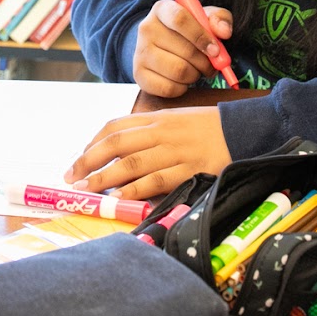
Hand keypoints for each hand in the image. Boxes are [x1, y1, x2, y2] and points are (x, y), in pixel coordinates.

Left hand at [63, 107, 231, 201]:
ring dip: (105, 177)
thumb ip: (149, 132)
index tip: (79, 159)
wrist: (245, 130)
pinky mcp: (189, 170)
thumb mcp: (176, 120)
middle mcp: (161, 131)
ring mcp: (174, 151)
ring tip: (87, 189)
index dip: (93, 143)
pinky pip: (156, 180)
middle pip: (116, 144)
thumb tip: (119, 152)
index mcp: (156, 117)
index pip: (115, 126)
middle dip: (89, 160)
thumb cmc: (208, 128)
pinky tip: (119, 198)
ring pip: (131, 163)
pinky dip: (135, 190)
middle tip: (71, 177)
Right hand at [132, 0, 233, 97]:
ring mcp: (140, 52)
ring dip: (195, 75)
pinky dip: (183, 88)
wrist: (161, 46)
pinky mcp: (139, 74)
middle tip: (211, 64)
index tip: (215, 50)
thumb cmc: (188, 31)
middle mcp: (146, 29)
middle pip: (185, 50)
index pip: (180, 18)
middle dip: (206, 62)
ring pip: (179, 71)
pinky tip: (182, 79)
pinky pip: (169, 88)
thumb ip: (219, 19)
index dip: (201, 36)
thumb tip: (224, 32)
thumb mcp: (205, 18)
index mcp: (162, 9)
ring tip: (196, 70)